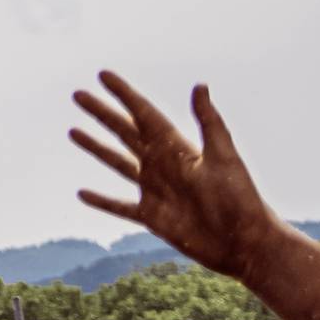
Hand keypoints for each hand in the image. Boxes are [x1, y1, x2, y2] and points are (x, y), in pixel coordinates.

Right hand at [71, 73, 280, 281]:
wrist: (246, 244)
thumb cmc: (241, 200)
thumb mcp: (224, 157)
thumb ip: (209, 122)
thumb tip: (200, 85)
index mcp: (176, 147)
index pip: (144, 113)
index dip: (124, 94)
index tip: (103, 75)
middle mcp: (162, 164)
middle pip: (124, 132)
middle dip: (102, 113)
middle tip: (78, 95)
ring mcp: (155, 190)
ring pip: (117, 162)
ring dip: (96, 147)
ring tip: (73, 131)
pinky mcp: (152, 217)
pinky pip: (120, 207)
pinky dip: (101, 201)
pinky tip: (82, 194)